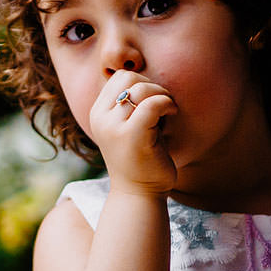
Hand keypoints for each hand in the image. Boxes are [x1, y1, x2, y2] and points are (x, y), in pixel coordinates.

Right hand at [88, 71, 177, 195]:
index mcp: (97, 113)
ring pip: (141, 88)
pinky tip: (172, 114)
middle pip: (128, 76)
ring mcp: (113, 127)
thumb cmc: (139, 159)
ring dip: (161, 95)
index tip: (152, 102)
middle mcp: (100, 117)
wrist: (138, 194)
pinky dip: (167, 104)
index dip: (141, 82)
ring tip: (167, 112)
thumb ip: (128, 104)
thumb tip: (144, 78)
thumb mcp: (126, 127)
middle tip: (162, 105)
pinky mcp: (131, 136)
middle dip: (151, 85)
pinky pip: (152, 104)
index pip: (118, 77)